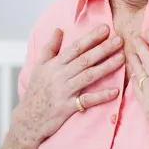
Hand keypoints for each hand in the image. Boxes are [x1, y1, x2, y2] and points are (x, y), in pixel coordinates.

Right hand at [15, 24, 124, 143]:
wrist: (27, 119)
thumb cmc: (35, 91)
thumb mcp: (39, 67)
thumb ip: (50, 48)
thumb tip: (58, 29)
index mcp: (54, 65)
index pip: (75, 48)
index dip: (91, 38)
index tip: (105, 29)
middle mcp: (60, 76)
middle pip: (84, 60)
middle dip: (103, 49)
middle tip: (119, 40)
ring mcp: (64, 92)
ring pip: (88, 76)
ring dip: (106, 67)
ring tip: (121, 58)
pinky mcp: (67, 107)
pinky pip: (87, 100)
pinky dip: (101, 96)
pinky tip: (115, 91)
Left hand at [129, 30, 148, 148]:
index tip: (148, 31)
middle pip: (145, 56)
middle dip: (140, 46)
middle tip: (136, 39)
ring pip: (138, 71)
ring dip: (134, 60)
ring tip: (131, 54)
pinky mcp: (146, 105)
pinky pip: (136, 88)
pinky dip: (134, 79)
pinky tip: (133, 76)